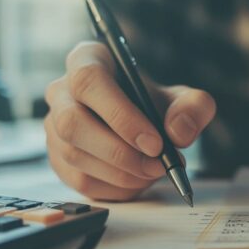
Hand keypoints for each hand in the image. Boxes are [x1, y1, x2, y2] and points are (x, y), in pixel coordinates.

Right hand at [44, 41, 215, 200]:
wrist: (147, 128)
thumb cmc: (157, 107)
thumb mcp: (186, 100)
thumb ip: (194, 108)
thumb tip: (178, 130)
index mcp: (88, 60)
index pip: (88, 80)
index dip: (120, 114)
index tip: (155, 142)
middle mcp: (62, 90)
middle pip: (72, 122)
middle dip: (119, 151)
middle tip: (157, 165)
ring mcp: (54, 126)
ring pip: (75, 154)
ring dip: (121, 173)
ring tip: (154, 171)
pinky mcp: (57, 158)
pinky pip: (79, 180)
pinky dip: (115, 187)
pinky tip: (138, 180)